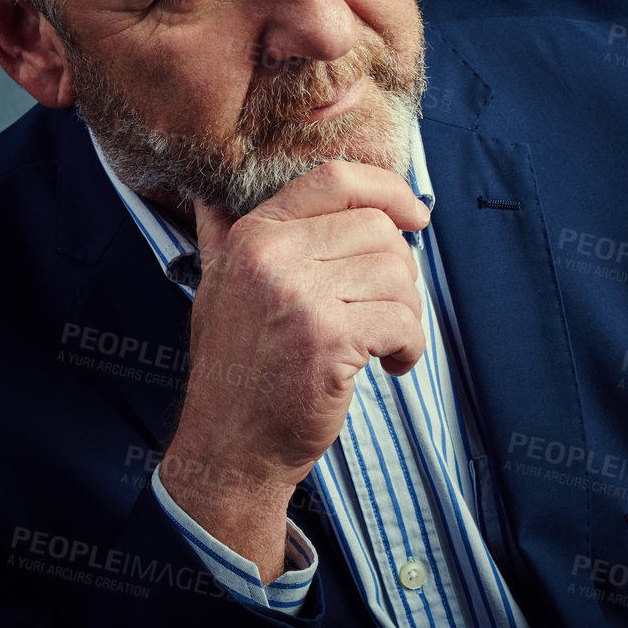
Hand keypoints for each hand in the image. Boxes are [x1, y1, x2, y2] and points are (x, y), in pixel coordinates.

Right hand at [159, 161, 429, 580]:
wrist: (229, 447)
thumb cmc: (234, 371)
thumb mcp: (217, 289)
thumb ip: (223, 237)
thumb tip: (212, 196)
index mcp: (253, 236)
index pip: (334, 180)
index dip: (387, 190)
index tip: (414, 218)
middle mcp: (273, 256)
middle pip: (377, 230)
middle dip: (399, 272)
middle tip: (387, 310)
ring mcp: (300, 296)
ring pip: (397, 276)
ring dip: (407, 315)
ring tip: (387, 343)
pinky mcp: (329, 338)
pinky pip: (401, 320)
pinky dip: (410, 346)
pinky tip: (391, 365)